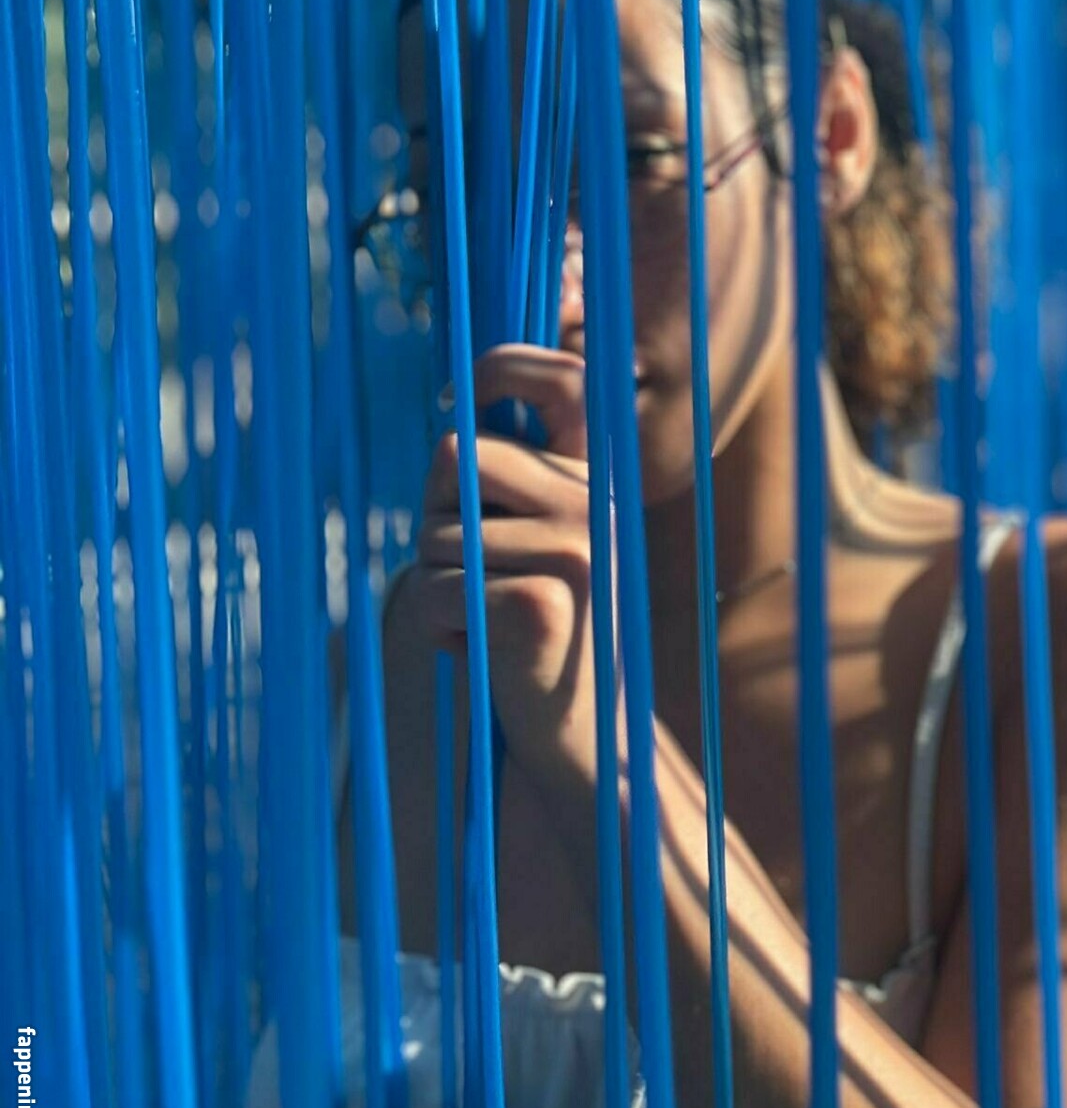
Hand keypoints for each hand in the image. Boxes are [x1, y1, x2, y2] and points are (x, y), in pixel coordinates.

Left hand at [411, 344, 611, 789]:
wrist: (588, 739)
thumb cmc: (537, 633)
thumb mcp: (535, 540)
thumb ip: (508, 483)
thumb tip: (452, 410)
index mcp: (591, 477)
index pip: (561, 379)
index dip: (502, 367)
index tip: (461, 397)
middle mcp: (591, 501)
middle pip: (455, 455)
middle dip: (435, 516)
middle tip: (471, 572)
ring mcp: (574, 549)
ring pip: (434, 537)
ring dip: (436, 589)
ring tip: (485, 623)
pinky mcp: (544, 602)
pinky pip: (436, 593)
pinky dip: (440, 633)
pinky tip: (485, 654)